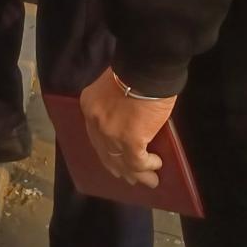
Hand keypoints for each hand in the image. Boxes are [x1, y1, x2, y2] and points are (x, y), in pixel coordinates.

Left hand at [79, 68, 175, 189]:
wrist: (147, 65)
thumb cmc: (135, 69)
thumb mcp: (112, 86)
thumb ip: (113, 104)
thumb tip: (127, 119)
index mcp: (89, 106)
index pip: (95, 136)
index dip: (106, 150)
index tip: (115, 160)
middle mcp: (95, 123)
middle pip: (106, 153)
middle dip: (119, 168)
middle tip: (128, 178)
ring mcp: (111, 134)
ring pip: (123, 162)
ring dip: (136, 174)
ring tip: (149, 181)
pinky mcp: (130, 141)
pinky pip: (139, 162)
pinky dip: (148, 167)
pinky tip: (156, 166)